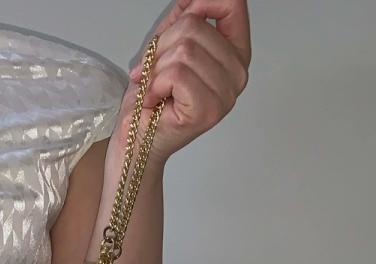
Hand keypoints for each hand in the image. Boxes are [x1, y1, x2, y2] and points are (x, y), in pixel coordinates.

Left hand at [109, 0, 250, 174]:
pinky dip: (156, 84)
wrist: (137, 139)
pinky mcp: (208, 110)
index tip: (180, 20)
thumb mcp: (168, 46)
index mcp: (234, 53)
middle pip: (195, 26)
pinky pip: (177, 73)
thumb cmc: (152, 97)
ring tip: (155, 87)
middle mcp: (238, 73)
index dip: (201, 2)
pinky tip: (155, 99)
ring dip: (156, 68)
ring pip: (184, 49)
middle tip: (154, 72)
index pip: (232, 4)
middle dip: (162, 45)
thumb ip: (185, 16)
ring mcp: (226, 94)